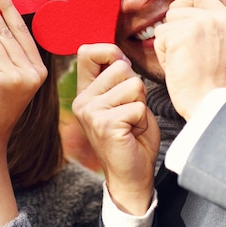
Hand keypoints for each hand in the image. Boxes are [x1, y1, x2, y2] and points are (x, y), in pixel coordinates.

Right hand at [73, 43, 159, 214]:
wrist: (131, 175)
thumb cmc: (132, 135)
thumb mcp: (122, 98)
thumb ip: (117, 77)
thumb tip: (120, 56)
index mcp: (85, 91)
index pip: (88, 52)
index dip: (111, 53)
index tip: (122, 72)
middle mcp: (83, 100)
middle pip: (121, 67)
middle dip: (136, 87)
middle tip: (130, 111)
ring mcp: (91, 112)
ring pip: (134, 85)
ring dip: (141, 104)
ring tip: (132, 123)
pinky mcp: (106, 125)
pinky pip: (138, 107)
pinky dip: (143, 120)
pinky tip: (132, 133)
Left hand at [154, 0, 225, 119]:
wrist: (209, 103)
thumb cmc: (207, 80)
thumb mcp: (216, 43)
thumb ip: (204, 24)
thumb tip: (177, 8)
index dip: (183, 8)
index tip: (185, 31)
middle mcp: (219, 17)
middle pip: (175, 9)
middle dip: (173, 32)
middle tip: (188, 55)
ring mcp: (202, 24)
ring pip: (165, 25)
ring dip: (168, 45)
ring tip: (185, 62)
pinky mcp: (184, 34)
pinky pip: (159, 38)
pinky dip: (163, 55)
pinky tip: (179, 67)